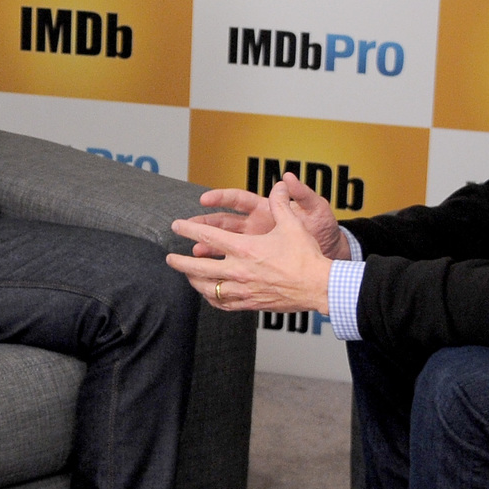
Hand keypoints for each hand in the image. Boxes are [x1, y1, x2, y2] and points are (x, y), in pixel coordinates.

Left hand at [167, 181, 333, 314]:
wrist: (318, 286)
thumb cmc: (306, 256)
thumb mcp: (292, 224)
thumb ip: (281, 203)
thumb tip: (280, 184)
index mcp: (246, 248)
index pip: (208, 237)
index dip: (189, 230)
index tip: (176, 226)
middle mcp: (239, 270)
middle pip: (198, 268)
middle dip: (180, 262)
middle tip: (169, 259)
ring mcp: (243, 289)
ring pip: (208, 288)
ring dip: (193, 281)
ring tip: (186, 276)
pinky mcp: (250, 303)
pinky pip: (223, 303)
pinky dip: (211, 298)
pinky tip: (208, 294)